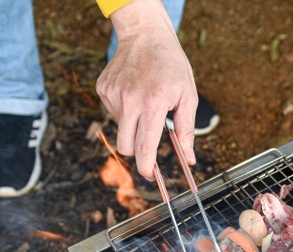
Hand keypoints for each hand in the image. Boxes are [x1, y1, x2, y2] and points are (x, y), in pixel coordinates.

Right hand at [96, 0, 197, 179]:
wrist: (146, 35)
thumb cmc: (171, 65)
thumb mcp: (188, 96)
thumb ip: (187, 130)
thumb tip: (189, 158)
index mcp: (152, 105)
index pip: (144, 148)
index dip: (146, 168)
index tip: (150, 175)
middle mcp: (129, 101)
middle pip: (126, 146)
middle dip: (137, 152)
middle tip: (149, 145)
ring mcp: (113, 94)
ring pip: (120, 129)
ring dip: (132, 126)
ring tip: (145, 105)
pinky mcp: (103, 88)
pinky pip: (113, 112)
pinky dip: (124, 110)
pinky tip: (134, 93)